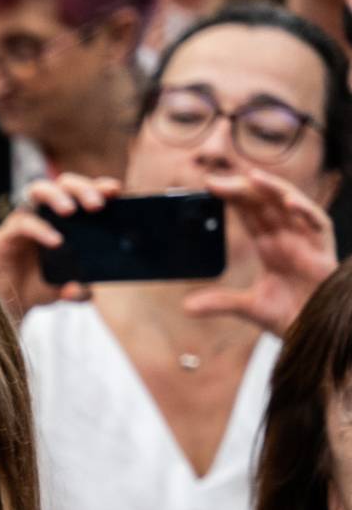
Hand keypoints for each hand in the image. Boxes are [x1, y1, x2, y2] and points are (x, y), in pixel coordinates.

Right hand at [0, 173, 119, 321]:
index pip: (83, 192)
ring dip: (56, 196)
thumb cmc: (40, 288)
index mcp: (65, 219)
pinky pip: (22, 224)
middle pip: (63, 183)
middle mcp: (44, 213)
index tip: (115, 191)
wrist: (8, 306)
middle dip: (82, 188)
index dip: (99, 187)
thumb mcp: (67, 291)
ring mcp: (23, 222)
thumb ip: (80, 291)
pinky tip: (55, 241)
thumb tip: (84, 290)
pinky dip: (40, 230)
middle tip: (96, 205)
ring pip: (37, 190)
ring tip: (70, 211)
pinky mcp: (4, 236)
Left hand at [182, 170, 337, 337]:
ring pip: (292, 204)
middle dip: (243, 189)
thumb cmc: (291, 315)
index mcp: (271, 245)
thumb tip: (186, 308)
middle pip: (265, 203)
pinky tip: (287, 203)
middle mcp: (288, 237)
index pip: (249, 213)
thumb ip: (220, 303)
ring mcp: (307, 240)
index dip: (232, 198)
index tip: (208, 186)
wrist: (315, 331)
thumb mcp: (249, 307)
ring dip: (273, 189)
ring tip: (251, 178)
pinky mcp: (323, 249)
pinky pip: (318, 222)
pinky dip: (305, 211)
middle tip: (215, 181)